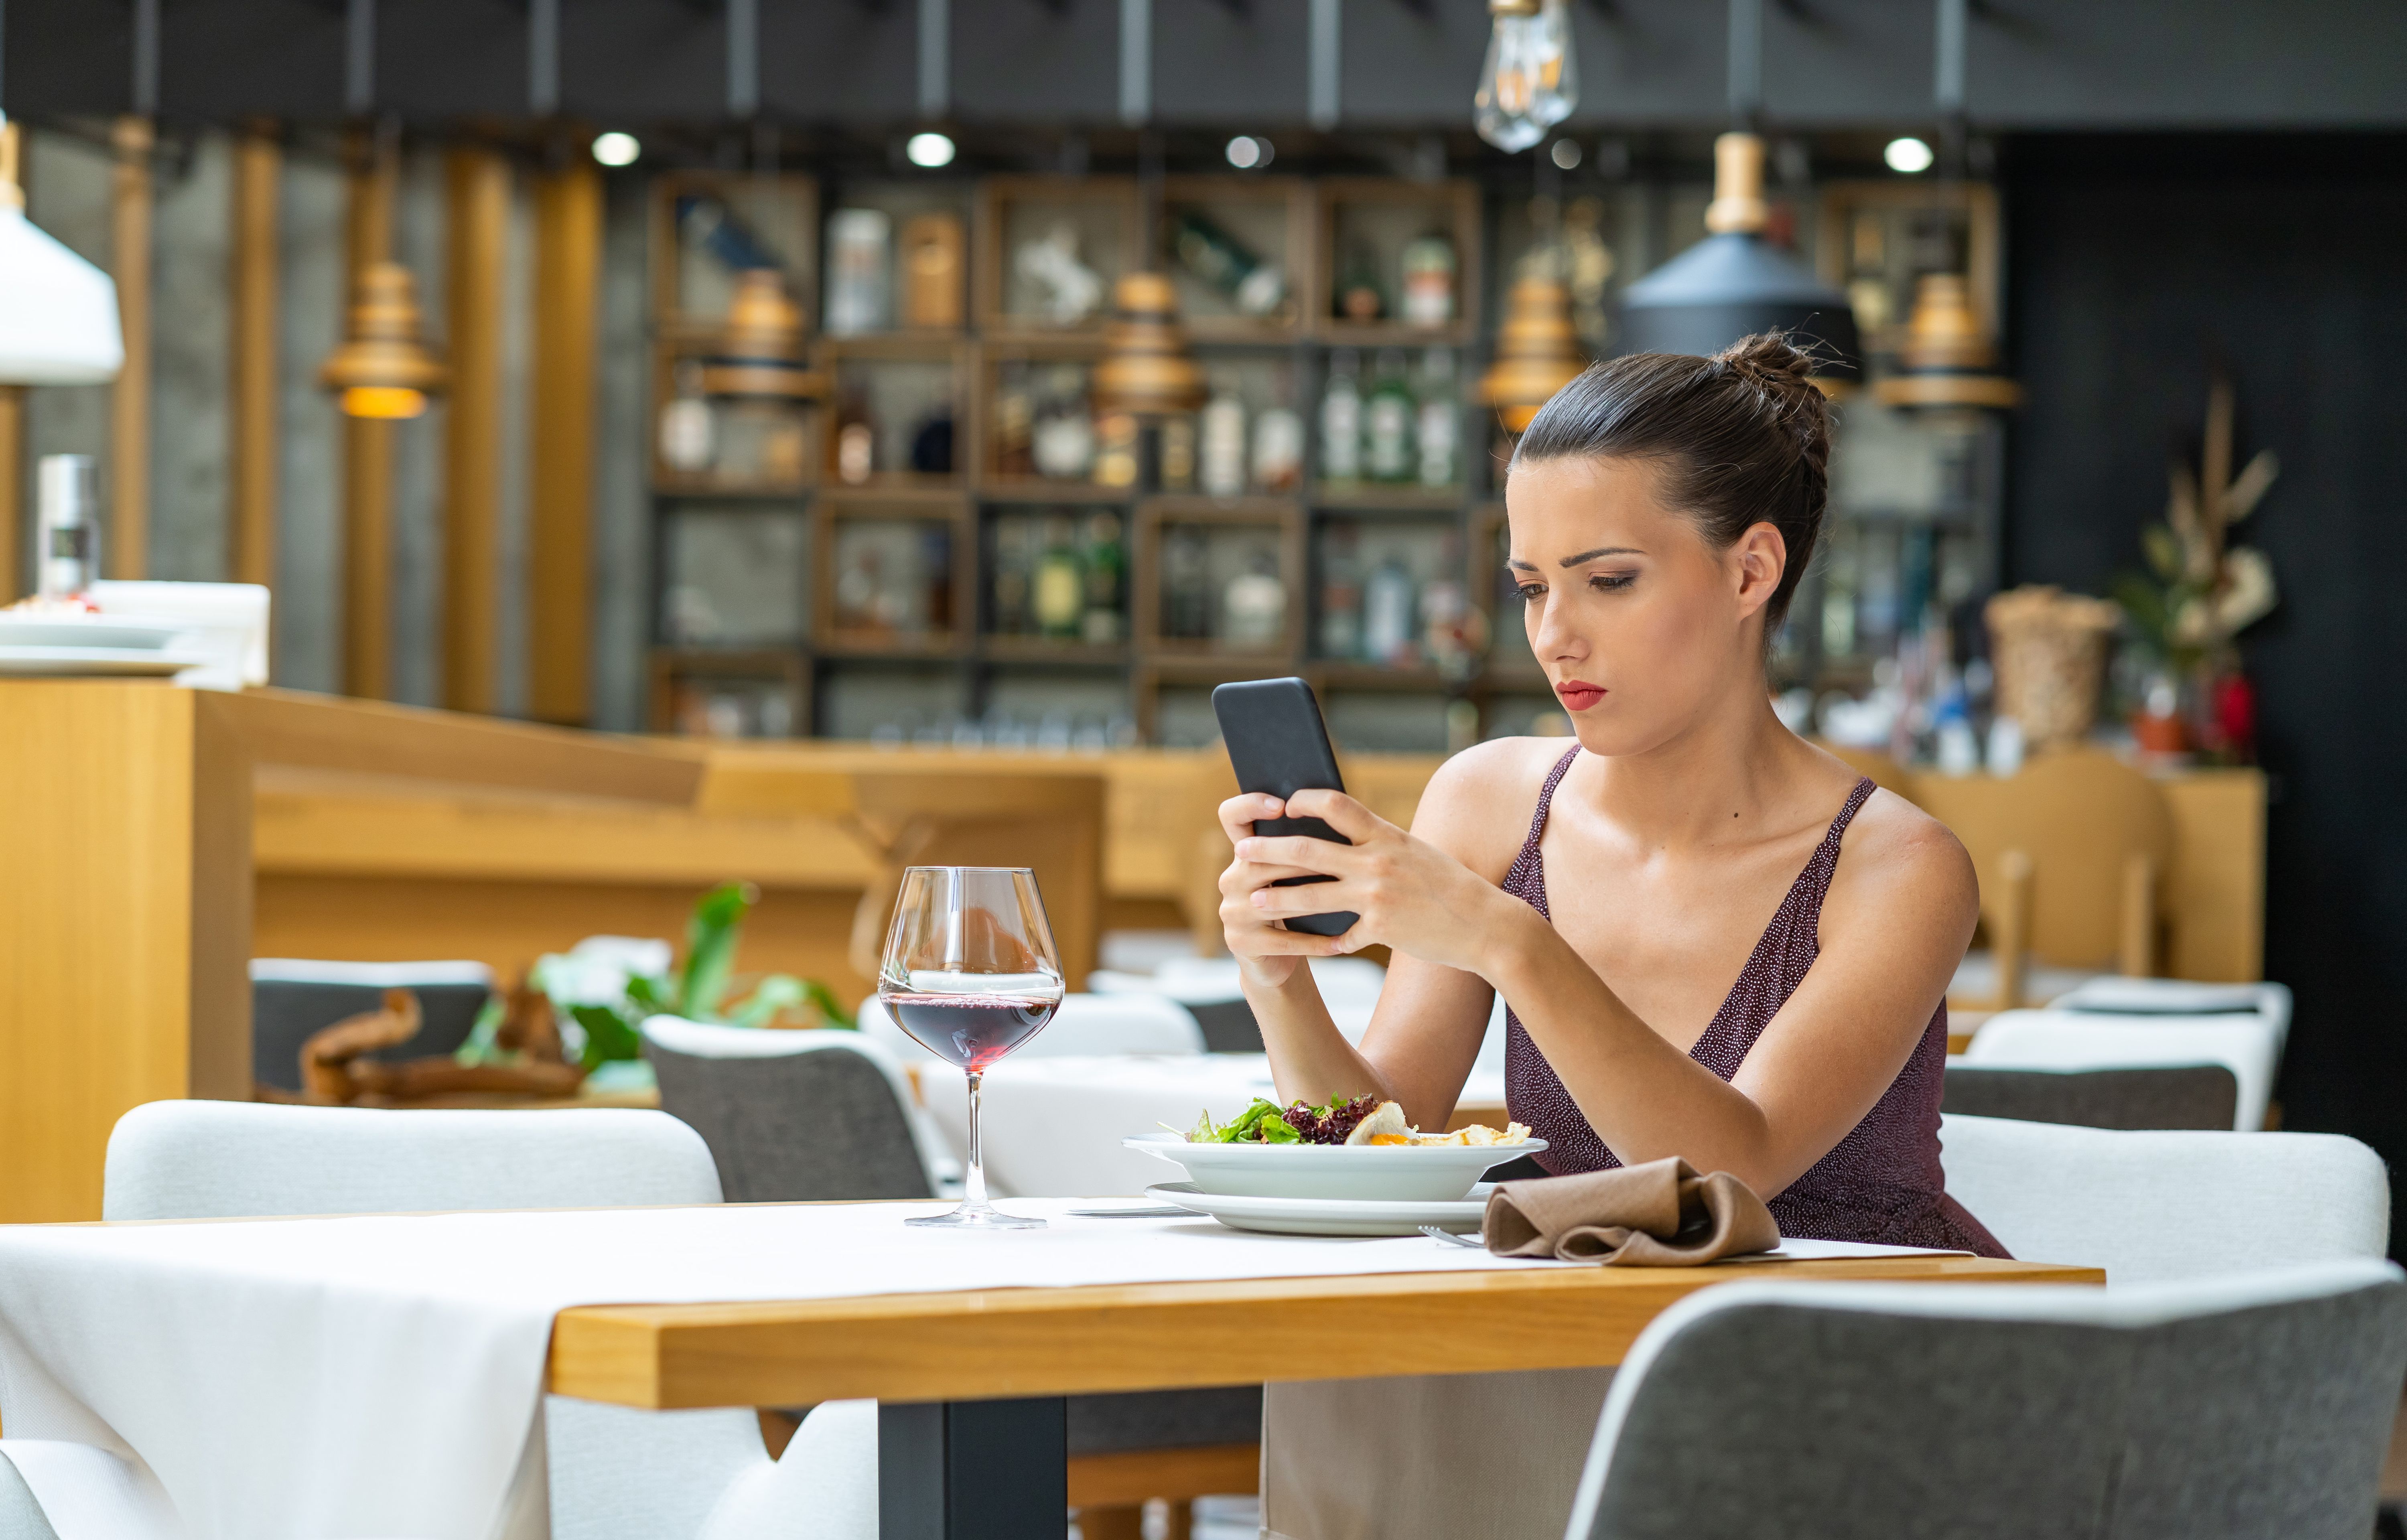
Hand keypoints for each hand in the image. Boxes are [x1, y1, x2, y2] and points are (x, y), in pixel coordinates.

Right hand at [1215, 792, 1359, 987]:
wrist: (1277, 960)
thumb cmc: (1297, 905)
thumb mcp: (1295, 874)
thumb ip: (1305, 848)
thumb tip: (1341, 819)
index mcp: (1243, 854)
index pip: (1232, 816)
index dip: (1250, 805)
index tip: (1280, 806)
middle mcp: (1231, 878)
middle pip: (1261, 860)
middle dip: (1301, 860)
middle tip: (1337, 859)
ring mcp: (1232, 911)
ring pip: (1273, 900)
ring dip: (1311, 900)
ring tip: (1345, 900)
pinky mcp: (1240, 942)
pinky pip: (1281, 940)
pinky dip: (1314, 942)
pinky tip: (1340, 943)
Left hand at [1228, 789, 1522, 980]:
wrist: (1488, 926)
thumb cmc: (1452, 888)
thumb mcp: (1417, 854)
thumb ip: (1381, 845)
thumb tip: (1346, 838)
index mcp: (1386, 835)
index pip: (1336, 804)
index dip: (1305, 801)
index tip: (1285, 805)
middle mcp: (1377, 861)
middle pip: (1307, 850)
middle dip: (1269, 851)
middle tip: (1242, 852)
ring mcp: (1377, 896)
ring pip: (1310, 897)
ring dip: (1276, 900)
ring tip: (1252, 903)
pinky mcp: (1380, 929)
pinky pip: (1342, 936)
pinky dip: (1328, 943)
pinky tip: (1315, 949)